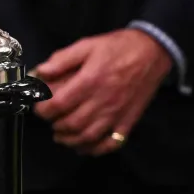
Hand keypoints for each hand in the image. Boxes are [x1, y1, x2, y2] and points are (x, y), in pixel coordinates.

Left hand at [31, 29, 173, 155]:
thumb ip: (63, 58)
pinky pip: (110, 143)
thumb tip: (40, 72)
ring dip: (70, 140)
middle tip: (52, 119)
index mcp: (90, 81)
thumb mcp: (88, 44)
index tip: (40, 107)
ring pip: (88, 137)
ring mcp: (116, 114)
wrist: (153, 52)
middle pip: (71, 124)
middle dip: (55, 125)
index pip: (58, 104)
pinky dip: (95, 149)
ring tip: (61, 135)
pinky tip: (85, 145)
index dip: (43, 109)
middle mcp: (102, 101)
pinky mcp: (128, 121)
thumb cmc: (119, 47)